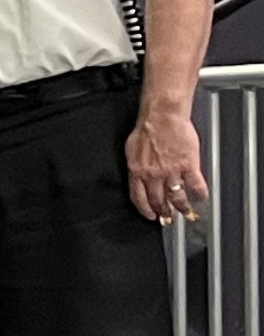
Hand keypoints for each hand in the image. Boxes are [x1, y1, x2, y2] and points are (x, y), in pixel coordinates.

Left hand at [130, 105, 207, 224]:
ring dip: (182, 207)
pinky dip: (200, 193)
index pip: (139, 197)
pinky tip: (202, 196)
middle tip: (169, 217)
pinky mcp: (188, 165)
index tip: (150, 216)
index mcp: (137, 172)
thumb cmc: (146, 130)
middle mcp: (153, 175)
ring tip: (186, 212)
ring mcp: (171, 171)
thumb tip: (137, 174)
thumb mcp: (132, 150)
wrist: (162, 118)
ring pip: (177, 197)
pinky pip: (196, 185)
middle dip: (164, 212)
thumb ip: (136, 166)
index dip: (145, 210)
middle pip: (158, 200)